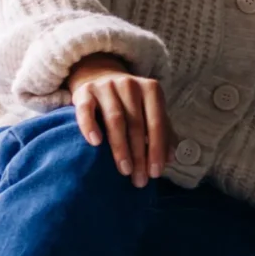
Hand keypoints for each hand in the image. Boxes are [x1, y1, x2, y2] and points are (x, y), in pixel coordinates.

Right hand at [69, 54, 172, 183]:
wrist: (98, 76)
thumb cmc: (129, 102)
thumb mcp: (149, 110)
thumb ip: (162, 131)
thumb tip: (170, 158)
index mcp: (151, 89)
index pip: (157, 122)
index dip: (157, 149)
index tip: (155, 173)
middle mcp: (129, 84)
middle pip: (136, 124)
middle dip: (139, 155)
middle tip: (139, 179)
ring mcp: (106, 87)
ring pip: (115, 120)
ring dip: (120, 148)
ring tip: (124, 170)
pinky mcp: (84, 92)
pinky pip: (86, 110)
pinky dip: (90, 126)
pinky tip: (95, 143)